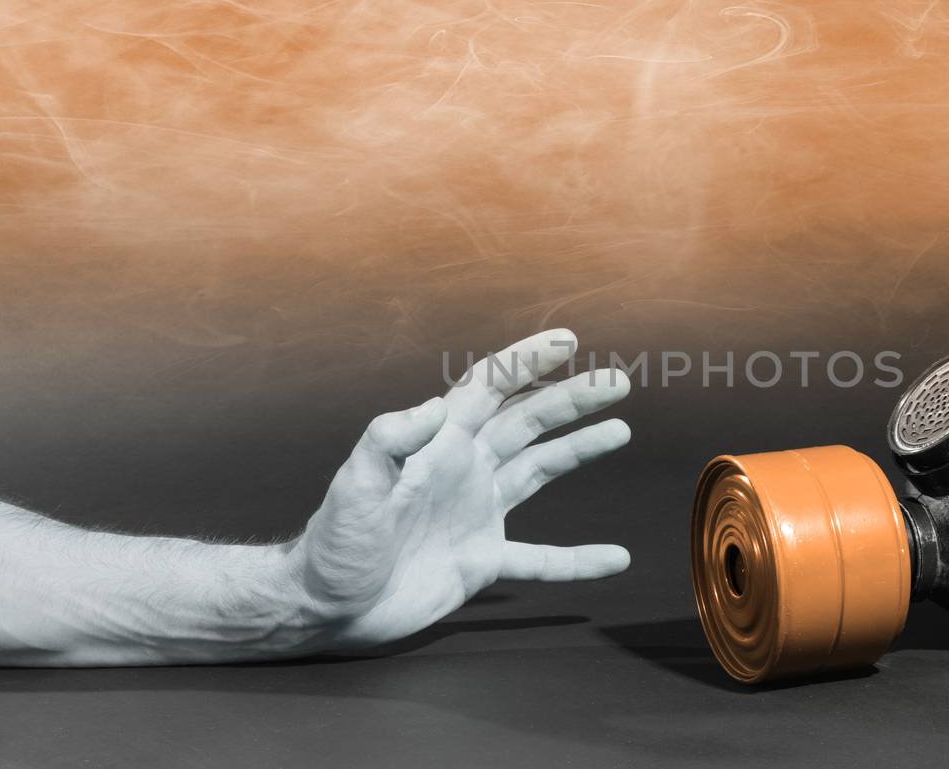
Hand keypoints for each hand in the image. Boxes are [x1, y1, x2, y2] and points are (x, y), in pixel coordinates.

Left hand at [283, 329, 630, 649]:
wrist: (328, 607)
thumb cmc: (334, 545)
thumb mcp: (355, 488)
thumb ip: (389, 443)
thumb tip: (434, 405)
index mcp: (439, 444)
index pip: (490, 389)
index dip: (526, 362)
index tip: (566, 341)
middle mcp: (464, 470)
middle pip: (527, 423)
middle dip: (571, 400)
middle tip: (617, 382)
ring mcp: (477, 514)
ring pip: (539, 471)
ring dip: (578, 451)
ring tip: (620, 430)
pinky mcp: (482, 560)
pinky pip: (541, 559)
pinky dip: (577, 561)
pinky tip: (613, 558)